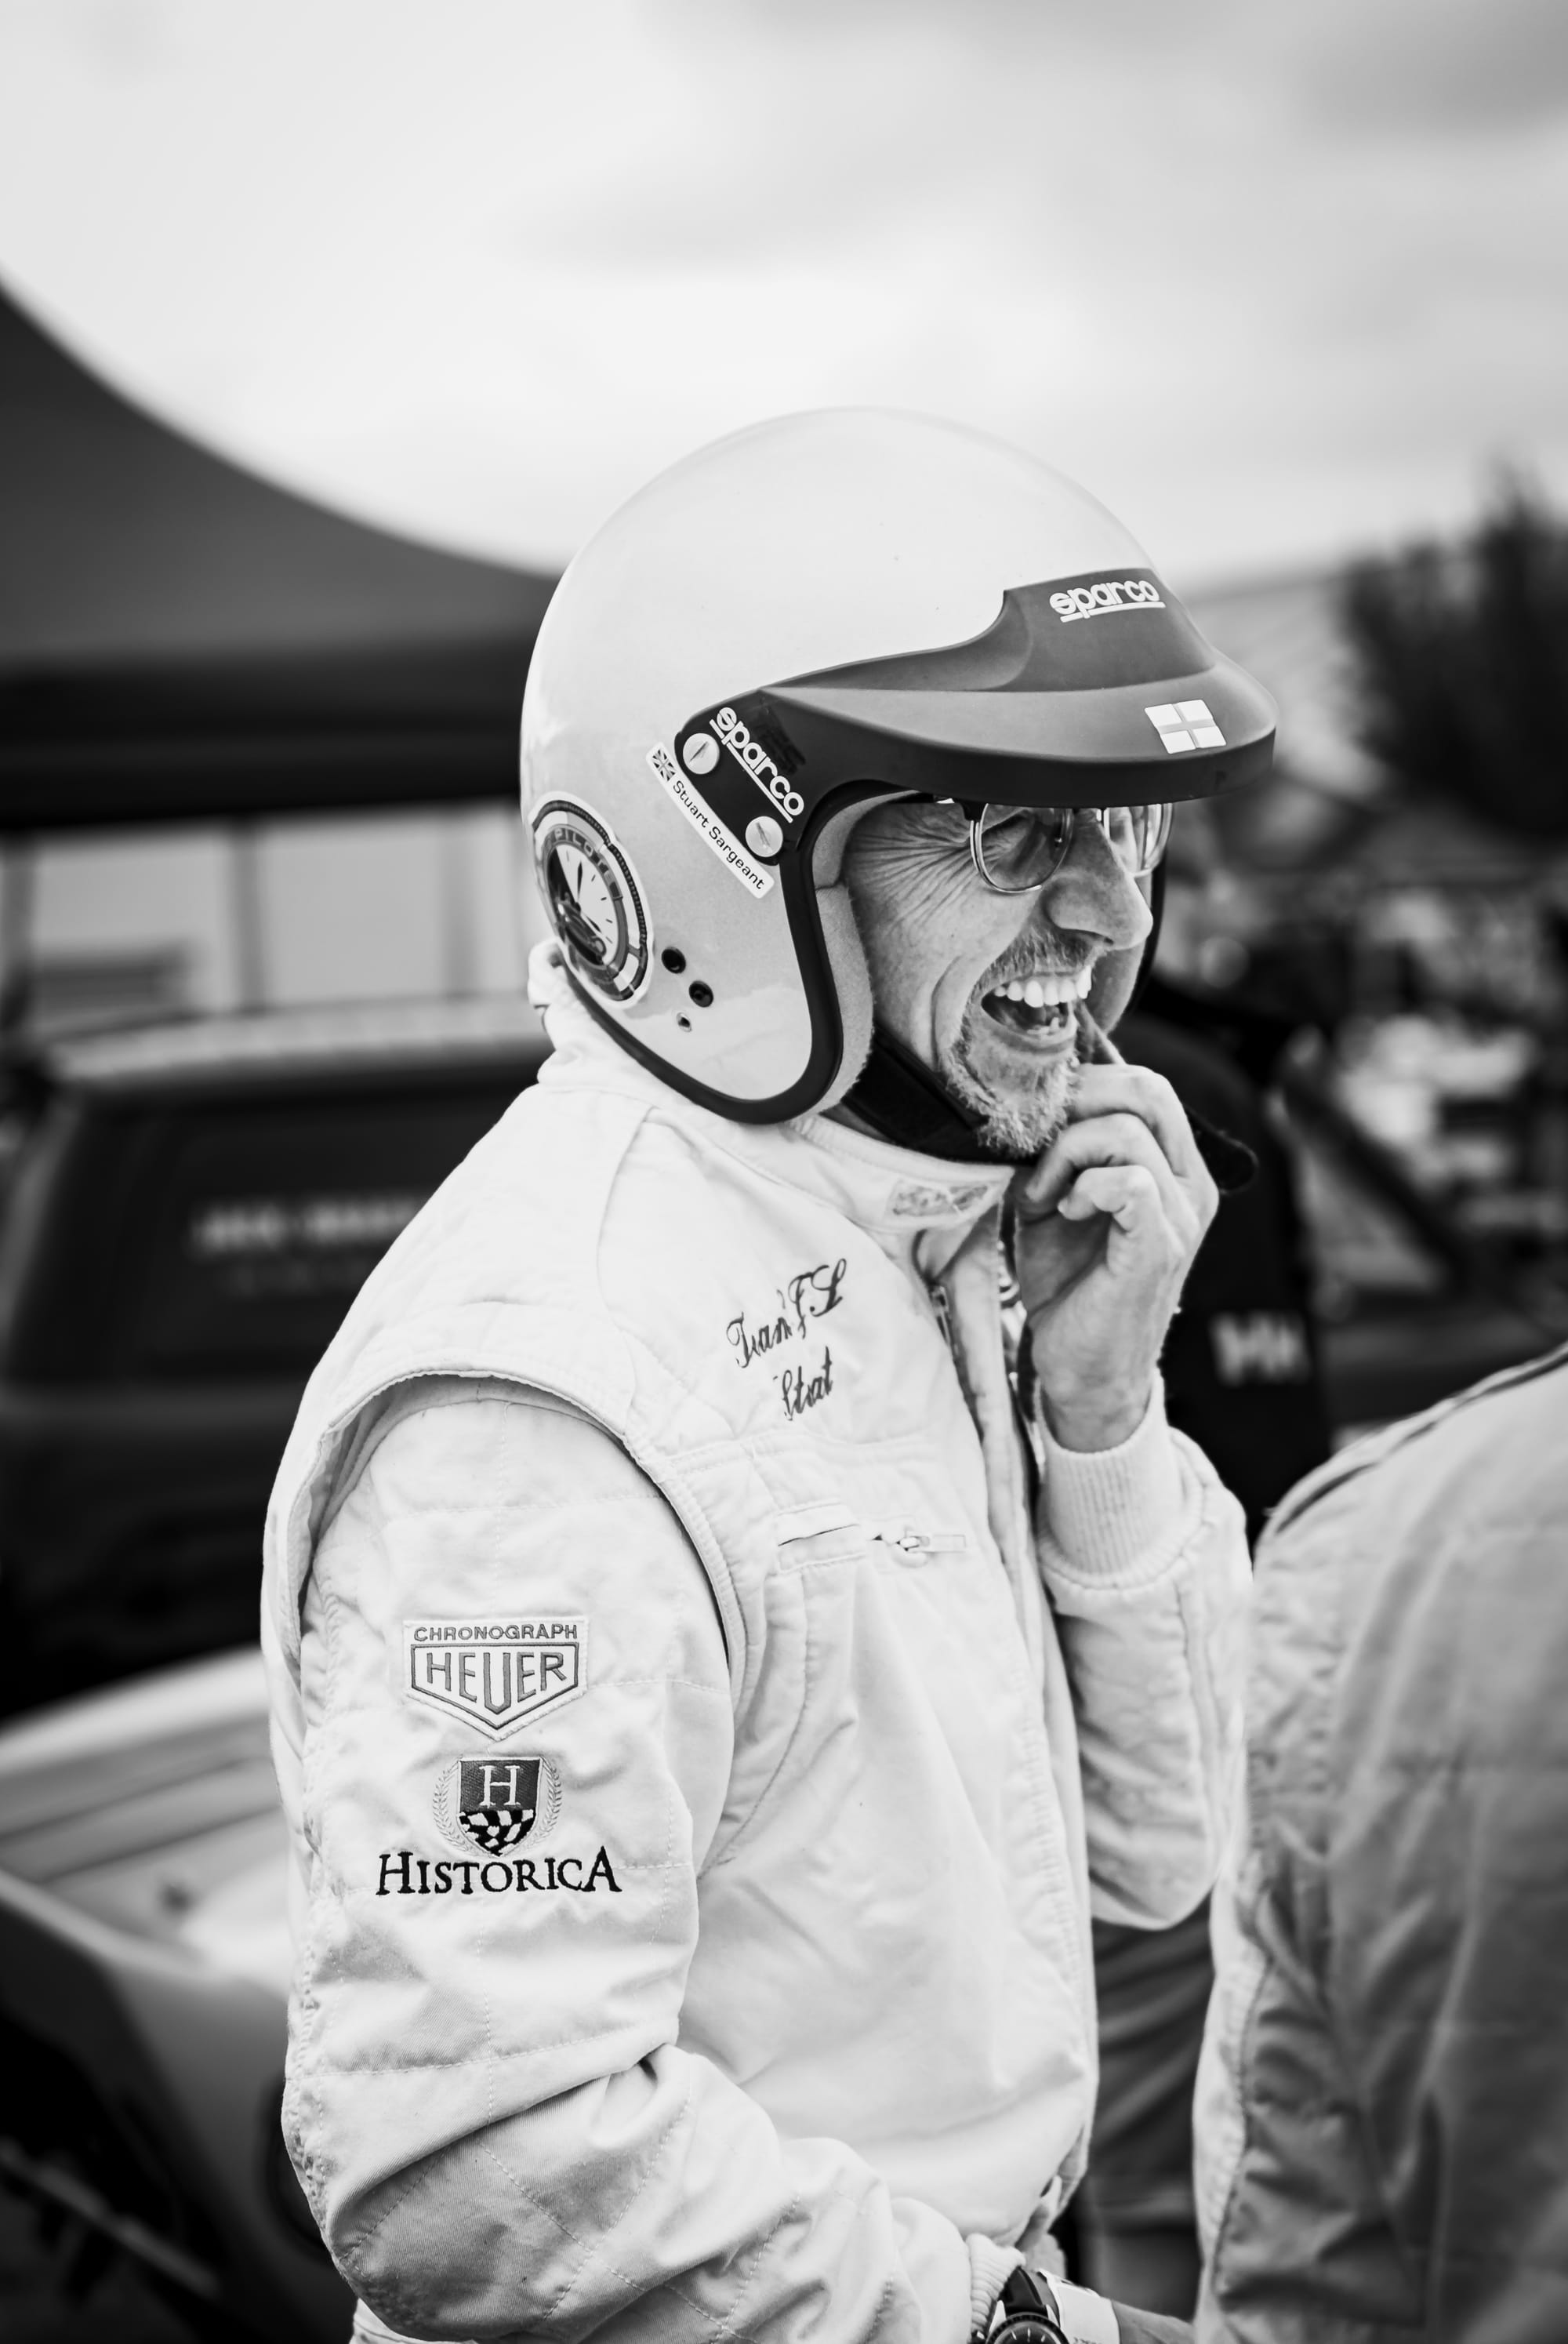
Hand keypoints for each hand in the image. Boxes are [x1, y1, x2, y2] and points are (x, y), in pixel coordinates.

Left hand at [1011, 1065, 1217, 1451]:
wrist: (1081, 1372)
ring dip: (1068, 1151)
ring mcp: (1181, 1216)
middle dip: (1078, 1101)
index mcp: (1174, 1168)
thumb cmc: (1069, 1286)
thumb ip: (1055, 1151)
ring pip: (1129, 1130)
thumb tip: (1025, 1102)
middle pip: (1149, 1089)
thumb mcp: (1056, 1201)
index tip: (1037, 1119)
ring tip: (1045, 1194)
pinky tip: (1066, 1213)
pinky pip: (1131, 1180)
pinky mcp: (1160, 1248)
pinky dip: (1086, 1186)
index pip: (1146, 1085)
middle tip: (1037, 1141)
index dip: (1085, 1084)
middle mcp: (1190, 1186)